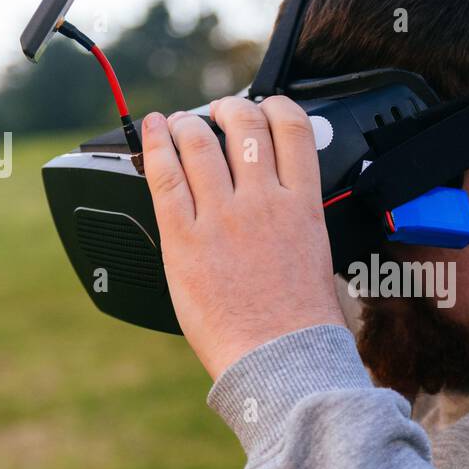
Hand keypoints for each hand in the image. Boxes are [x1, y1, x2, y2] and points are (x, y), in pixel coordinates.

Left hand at [140, 96, 345, 378]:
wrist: (281, 361)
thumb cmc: (301, 326)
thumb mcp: (318, 259)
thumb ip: (297, 223)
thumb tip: (282, 208)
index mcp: (302, 206)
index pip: (293, 129)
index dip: (275, 107)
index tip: (264, 109)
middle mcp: (262, 202)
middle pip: (244, 125)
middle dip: (228, 109)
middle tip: (218, 112)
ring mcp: (221, 217)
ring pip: (199, 142)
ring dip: (187, 123)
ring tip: (178, 122)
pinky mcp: (184, 239)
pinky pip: (163, 177)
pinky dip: (154, 145)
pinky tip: (151, 132)